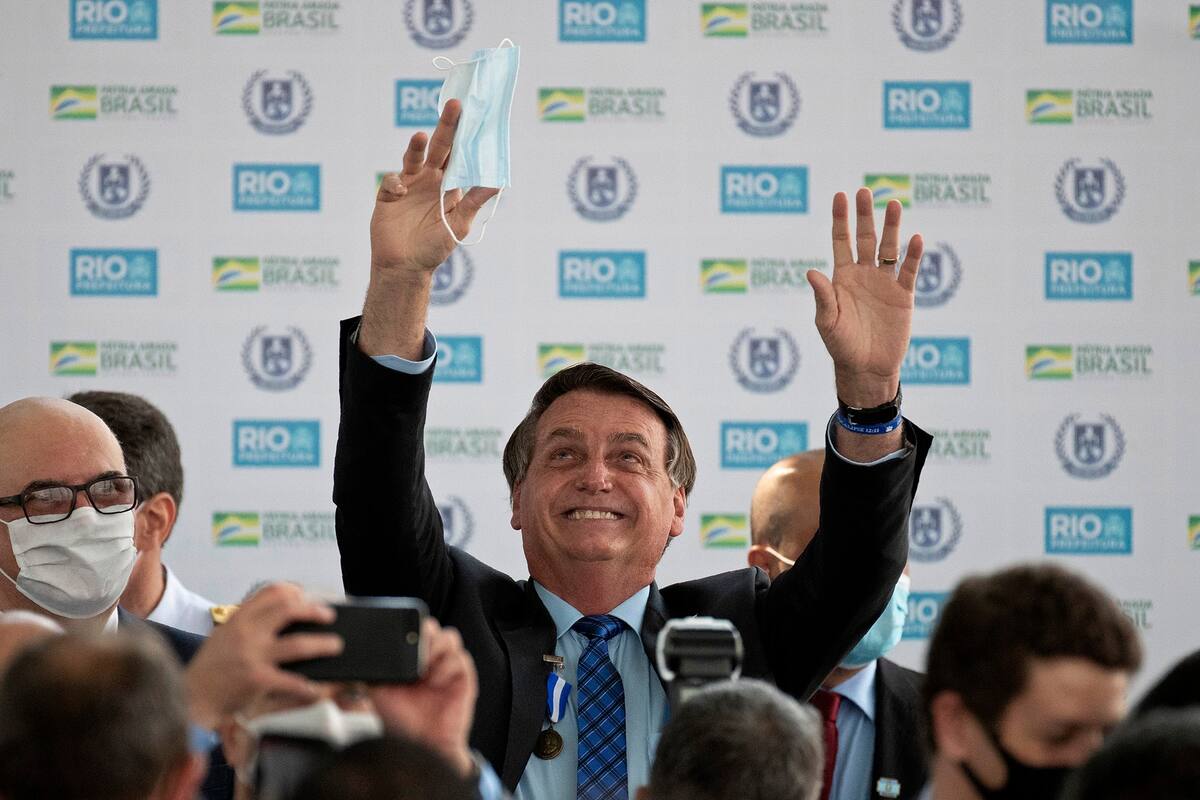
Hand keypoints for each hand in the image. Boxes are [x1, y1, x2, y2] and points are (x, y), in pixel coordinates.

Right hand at [184, 583, 341, 728]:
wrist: (189, 698)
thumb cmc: (210, 668)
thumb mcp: (224, 635)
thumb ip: (249, 624)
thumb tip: (284, 618)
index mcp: (239, 619)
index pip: (270, 592)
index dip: (294, 590)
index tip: (306, 595)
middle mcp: (247, 633)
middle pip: (288, 609)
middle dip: (314, 611)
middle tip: (329, 616)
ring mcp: (253, 656)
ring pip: (298, 644)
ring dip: (322, 644)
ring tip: (335, 645)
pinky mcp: (258, 680)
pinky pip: (292, 680)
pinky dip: (308, 684)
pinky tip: (316, 687)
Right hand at [369, 99, 498, 276]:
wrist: (405, 266)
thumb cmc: (435, 248)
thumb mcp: (459, 224)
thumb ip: (474, 202)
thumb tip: (498, 183)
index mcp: (448, 184)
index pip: (459, 155)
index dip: (465, 137)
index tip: (474, 116)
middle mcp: (429, 179)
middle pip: (439, 147)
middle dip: (447, 126)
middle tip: (456, 105)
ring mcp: (408, 184)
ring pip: (414, 157)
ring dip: (417, 146)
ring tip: (421, 137)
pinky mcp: (388, 194)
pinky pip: (393, 181)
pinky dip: (396, 183)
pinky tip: (401, 194)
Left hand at [369, 619, 477, 776]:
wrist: (418, 744)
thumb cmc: (399, 720)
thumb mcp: (376, 692)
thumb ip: (369, 673)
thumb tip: (352, 660)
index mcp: (410, 656)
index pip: (412, 627)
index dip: (408, 624)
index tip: (397, 631)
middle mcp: (430, 657)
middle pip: (432, 626)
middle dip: (423, 631)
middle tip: (413, 646)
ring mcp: (447, 666)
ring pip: (450, 636)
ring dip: (436, 646)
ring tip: (424, 666)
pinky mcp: (463, 677)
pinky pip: (460, 658)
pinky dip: (446, 666)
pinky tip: (435, 681)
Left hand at [807, 188, 922, 406]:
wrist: (867, 367)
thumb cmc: (841, 346)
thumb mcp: (827, 322)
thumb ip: (822, 296)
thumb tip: (811, 272)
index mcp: (842, 278)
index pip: (841, 241)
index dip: (841, 220)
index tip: (840, 196)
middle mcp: (864, 275)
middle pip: (866, 238)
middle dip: (865, 215)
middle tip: (865, 191)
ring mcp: (884, 283)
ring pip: (888, 248)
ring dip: (891, 227)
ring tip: (893, 204)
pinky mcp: (903, 295)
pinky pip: (908, 270)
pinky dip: (912, 255)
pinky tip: (915, 238)